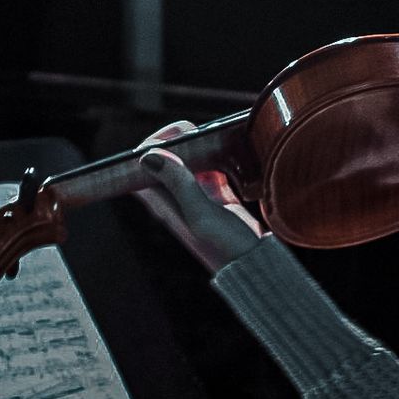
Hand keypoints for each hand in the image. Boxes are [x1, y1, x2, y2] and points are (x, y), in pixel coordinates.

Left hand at [133, 122, 264, 273]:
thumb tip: (149, 156)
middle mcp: (174, 195)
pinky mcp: (215, 192)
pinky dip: (219, 154)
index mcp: (162, 200)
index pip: (144, 161)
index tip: (181, 135)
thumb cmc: (226, 245)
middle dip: (183, 138)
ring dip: (202, 144)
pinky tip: (231, 151)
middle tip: (205, 137)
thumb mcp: (201, 215)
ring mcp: (194, 193)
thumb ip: (179, 184)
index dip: (157, 141)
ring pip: (190, 157)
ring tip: (218, 141)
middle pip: (166, 154)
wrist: (254, 263)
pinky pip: (211, 164)